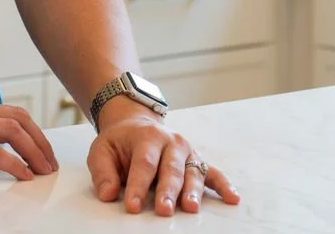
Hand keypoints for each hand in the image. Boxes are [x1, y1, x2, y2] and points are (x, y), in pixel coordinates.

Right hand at [0, 93, 59, 180]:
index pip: (8, 111)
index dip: (31, 130)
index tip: (41, 151)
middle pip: (17, 118)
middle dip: (40, 140)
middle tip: (51, 163)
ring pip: (11, 131)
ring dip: (34, 152)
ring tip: (44, 171)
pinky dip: (14, 163)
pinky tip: (23, 176)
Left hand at [87, 103, 241, 215]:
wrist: (135, 124)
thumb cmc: (120, 143)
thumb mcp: (102, 150)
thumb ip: (103, 171)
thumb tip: (108, 194)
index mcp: (146, 136)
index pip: (143, 164)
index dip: (138, 186)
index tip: (133, 206)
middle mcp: (170, 142)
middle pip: (170, 169)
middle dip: (167, 191)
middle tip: (163, 210)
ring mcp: (186, 151)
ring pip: (191, 173)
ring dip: (192, 191)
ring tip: (191, 208)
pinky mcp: (197, 161)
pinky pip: (212, 173)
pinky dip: (223, 185)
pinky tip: (232, 197)